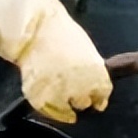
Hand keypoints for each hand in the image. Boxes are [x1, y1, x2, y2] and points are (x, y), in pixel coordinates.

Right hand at [17, 7, 111, 123]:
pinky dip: (47, 107)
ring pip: (66, 110)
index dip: (98, 98)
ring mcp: (60, 94)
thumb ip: (90, 68)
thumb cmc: (60, 32)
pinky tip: (47, 101)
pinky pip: (46, 109)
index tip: (96, 102)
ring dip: (64, 106)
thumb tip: (91, 80)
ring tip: (59, 98)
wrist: (35, 27)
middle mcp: (81, 87)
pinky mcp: (40, 97)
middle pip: (84, 103)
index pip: (102, 94)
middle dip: (80, 99)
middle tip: (74, 94)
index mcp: (97, 74)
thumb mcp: (84, 49)